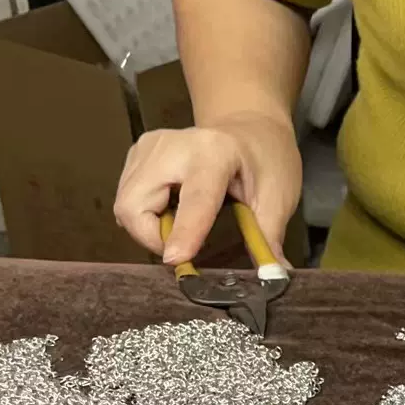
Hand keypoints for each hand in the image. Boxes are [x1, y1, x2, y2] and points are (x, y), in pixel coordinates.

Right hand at [113, 111, 299, 265]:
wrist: (248, 127)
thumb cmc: (265, 158)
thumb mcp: (278, 195)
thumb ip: (269, 236)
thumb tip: (273, 277)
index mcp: (214, 153)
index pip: (194, 199)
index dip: (183, 232)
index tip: (176, 260)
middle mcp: (171, 145)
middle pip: (135, 206)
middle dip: (153, 239)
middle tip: (186, 249)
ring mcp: (147, 148)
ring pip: (126, 207)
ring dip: (149, 230)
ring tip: (184, 226)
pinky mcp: (136, 154)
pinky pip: (128, 200)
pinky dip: (145, 217)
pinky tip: (172, 209)